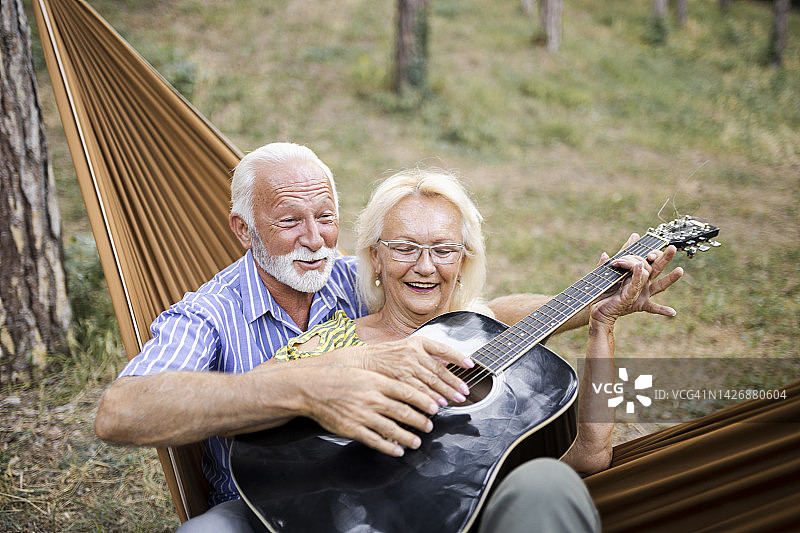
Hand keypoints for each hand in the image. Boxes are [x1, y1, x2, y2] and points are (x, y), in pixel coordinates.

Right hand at [284, 337, 472, 455]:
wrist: (313, 387)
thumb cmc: (339, 378)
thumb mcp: (365, 373)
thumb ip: (385, 381)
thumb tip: (407, 387)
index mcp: (376, 382)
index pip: (407, 392)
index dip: (424, 401)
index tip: (435, 407)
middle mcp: (372, 398)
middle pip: (403, 412)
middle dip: (421, 421)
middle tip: (430, 426)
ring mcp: (363, 415)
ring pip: (392, 429)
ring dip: (408, 437)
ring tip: (417, 441)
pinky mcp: (353, 429)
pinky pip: (375, 441)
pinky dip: (389, 448)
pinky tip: (398, 451)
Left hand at [595, 233, 683, 319]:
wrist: (598, 308)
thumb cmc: (603, 292)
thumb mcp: (604, 276)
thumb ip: (606, 265)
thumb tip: (606, 254)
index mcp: (635, 273)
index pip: (646, 260)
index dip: (649, 253)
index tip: (648, 250)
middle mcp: (642, 283)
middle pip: (657, 268)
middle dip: (665, 258)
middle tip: (673, 248)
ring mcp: (642, 294)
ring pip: (660, 285)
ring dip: (670, 278)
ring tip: (680, 270)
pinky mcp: (639, 304)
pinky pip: (653, 308)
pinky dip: (662, 310)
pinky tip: (672, 312)